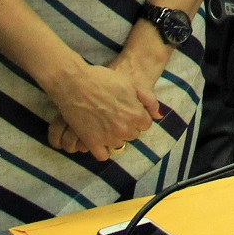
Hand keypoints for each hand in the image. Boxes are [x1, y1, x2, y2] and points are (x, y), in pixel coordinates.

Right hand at [42, 60, 163, 160]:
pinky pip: (103, 155)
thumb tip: (158, 116)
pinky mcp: (92, 142)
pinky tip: (100, 137)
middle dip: (127, 125)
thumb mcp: (131, 84)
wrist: (75, 83)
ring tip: (106, 122)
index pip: (145, 124)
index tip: (128, 110)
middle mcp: (124, 130)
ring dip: (115, 136)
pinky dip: (103, 149)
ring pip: (118, 143)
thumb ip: (149, 100)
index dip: (137, 116)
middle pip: (132, 134)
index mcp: (136, 115)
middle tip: (115, 114)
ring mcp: (108, 138)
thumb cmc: (103, 79)